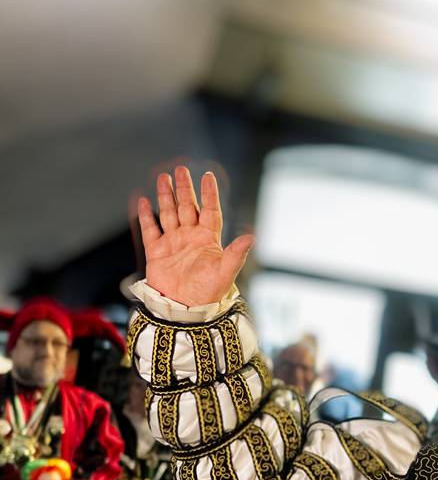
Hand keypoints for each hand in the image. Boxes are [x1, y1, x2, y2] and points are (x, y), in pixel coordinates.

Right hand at [137, 166, 253, 305]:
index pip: (210, 211)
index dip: (209, 194)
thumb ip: (236, 253)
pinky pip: (150, 230)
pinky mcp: (156, 252)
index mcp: (208, 240)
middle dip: (184, 188)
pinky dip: (146, 216)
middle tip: (181, 169)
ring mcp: (173, 243)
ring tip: (164, 178)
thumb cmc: (208, 294)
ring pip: (169, 213)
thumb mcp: (225, 272)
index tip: (207, 176)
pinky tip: (144, 201)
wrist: (184, 310)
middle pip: (187, 207)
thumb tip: (252, 237)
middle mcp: (191, 238)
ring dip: (166, 196)